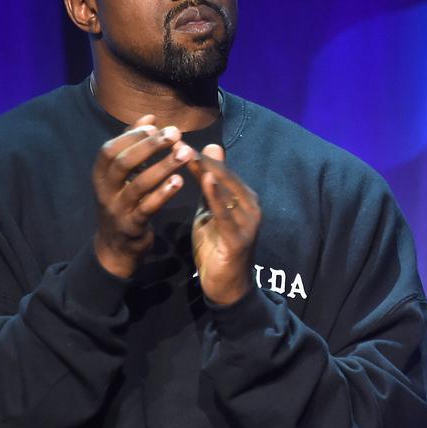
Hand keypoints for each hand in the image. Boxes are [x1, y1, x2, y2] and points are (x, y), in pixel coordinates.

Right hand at [92, 115, 194, 276]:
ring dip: (163, 166)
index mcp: (101, 176)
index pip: (109, 149)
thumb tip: (150, 117)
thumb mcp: (122, 176)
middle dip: (149, 146)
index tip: (155, 125)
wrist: (116, 248)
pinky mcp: (132, 226)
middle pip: (123, 163)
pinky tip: (180, 181)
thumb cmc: (123, 203)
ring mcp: (117, 210)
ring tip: (185, 153)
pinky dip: (163, 193)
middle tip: (175, 133)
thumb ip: (133, 146)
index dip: (131, 136)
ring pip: (138, 185)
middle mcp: (105, 191)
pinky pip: (147, 208)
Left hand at [188, 144, 260, 304]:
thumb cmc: (218, 247)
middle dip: (201, 158)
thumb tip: (210, 153)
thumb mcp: (211, 212)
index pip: (220, 170)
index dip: (200, 155)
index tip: (176, 140)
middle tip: (177, 141)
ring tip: (187, 154)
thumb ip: (210, 186)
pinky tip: (205, 180)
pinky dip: (217, 196)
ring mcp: (248, 222)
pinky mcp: (241, 238)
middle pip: (224, 176)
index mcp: (244, 198)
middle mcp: (250, 206)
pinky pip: (227, 213)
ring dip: (206, 170)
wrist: (227, 287)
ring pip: (227, 190)